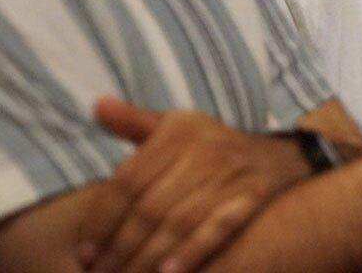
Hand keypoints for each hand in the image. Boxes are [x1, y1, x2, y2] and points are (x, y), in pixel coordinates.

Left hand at [77, 99, 310, 272]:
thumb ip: (134, 121)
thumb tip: (96, 105)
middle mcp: (202, 152)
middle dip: (120, 246)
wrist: (277, 155)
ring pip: (179, 222)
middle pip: (151, 207)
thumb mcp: (176, 125)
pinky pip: (219, 228)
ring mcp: (229, 176)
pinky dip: (193, 252)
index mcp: (177, 133)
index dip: (103, 217)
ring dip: (147, 257)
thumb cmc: (211, 144)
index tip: (84, 249)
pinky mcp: (251, 198)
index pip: (129, 180)